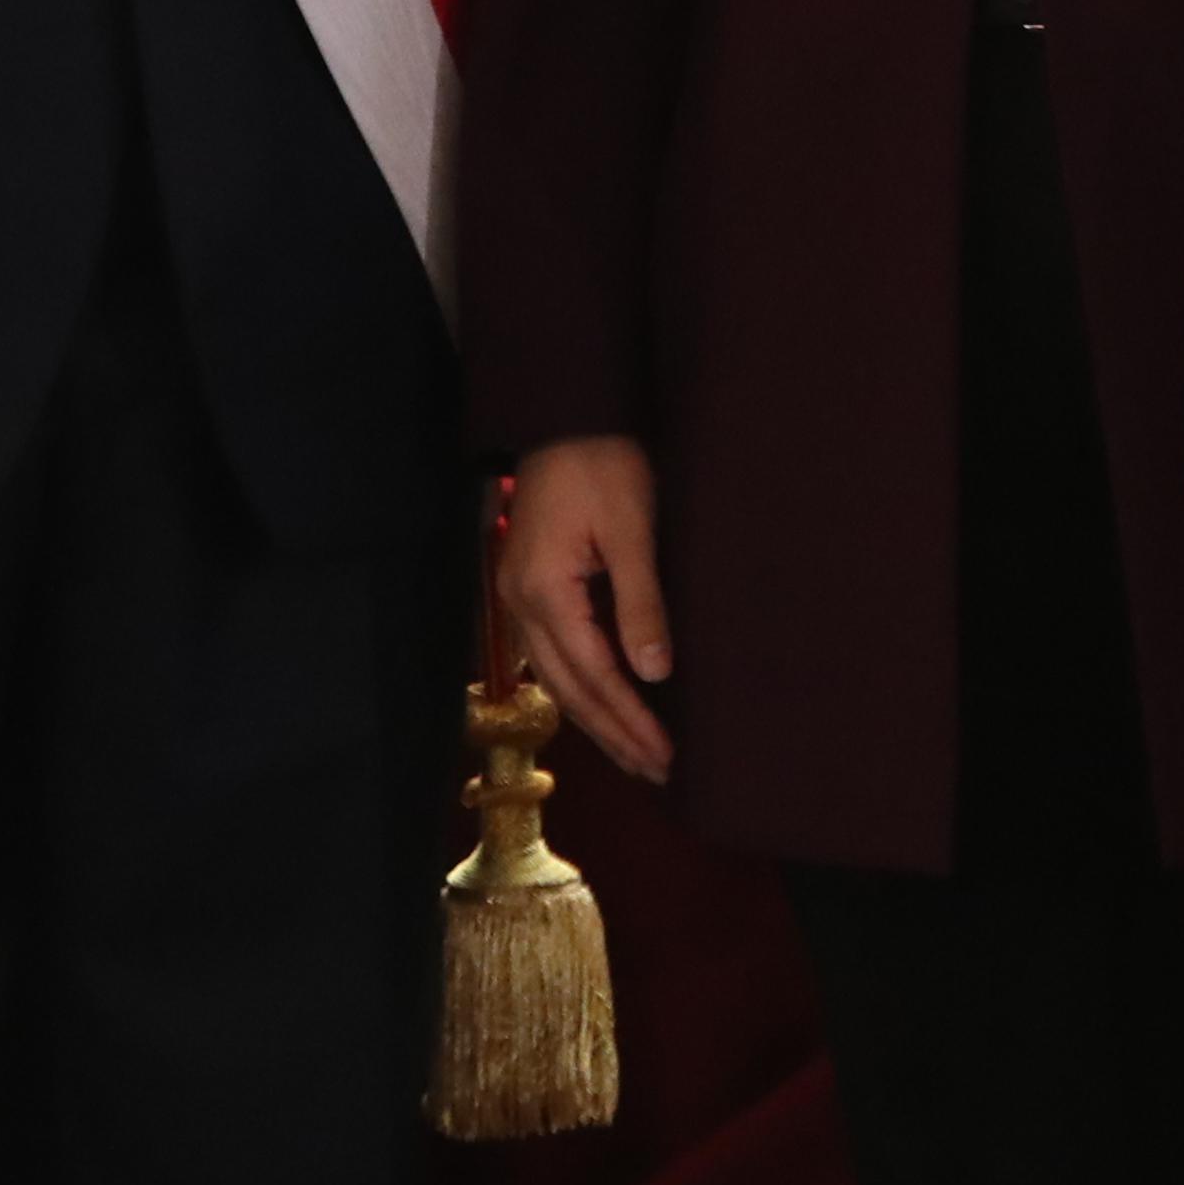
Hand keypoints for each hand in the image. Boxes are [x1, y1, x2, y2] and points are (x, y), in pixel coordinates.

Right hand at [498, 433, 677, 781]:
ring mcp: (519, 596)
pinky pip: (552, 655)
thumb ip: (641, 602)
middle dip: (613, 734)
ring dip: (596, 719)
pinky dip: (581, 687)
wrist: (567, 414)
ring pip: (556, 677)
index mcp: (544, 591)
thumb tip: (654, 672)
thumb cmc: (604, 462)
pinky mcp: (529, 585)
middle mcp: (521, 603)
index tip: (665, 753)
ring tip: (635, 753)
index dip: (629, 718)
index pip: (593, 674)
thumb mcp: (631, 529)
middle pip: (568, 688)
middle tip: (656, 770)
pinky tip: (603, 704)